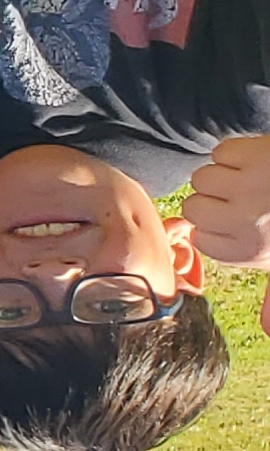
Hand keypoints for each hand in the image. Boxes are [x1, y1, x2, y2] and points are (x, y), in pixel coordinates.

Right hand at [184, 133, 269, 267]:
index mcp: (248, 251)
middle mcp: (245, 222)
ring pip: (201, 178)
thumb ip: (252, 270)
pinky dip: (235, 153)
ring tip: (252, 179)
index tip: (239, 222)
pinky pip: (221, 152)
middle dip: (214, 200)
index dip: (217, 227)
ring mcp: (249, 187)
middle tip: (246, 198)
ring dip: (222, 175)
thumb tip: (244, 298)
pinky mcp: (256, 156)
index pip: (200, 239)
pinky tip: (256, 161)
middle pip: (193, 208)